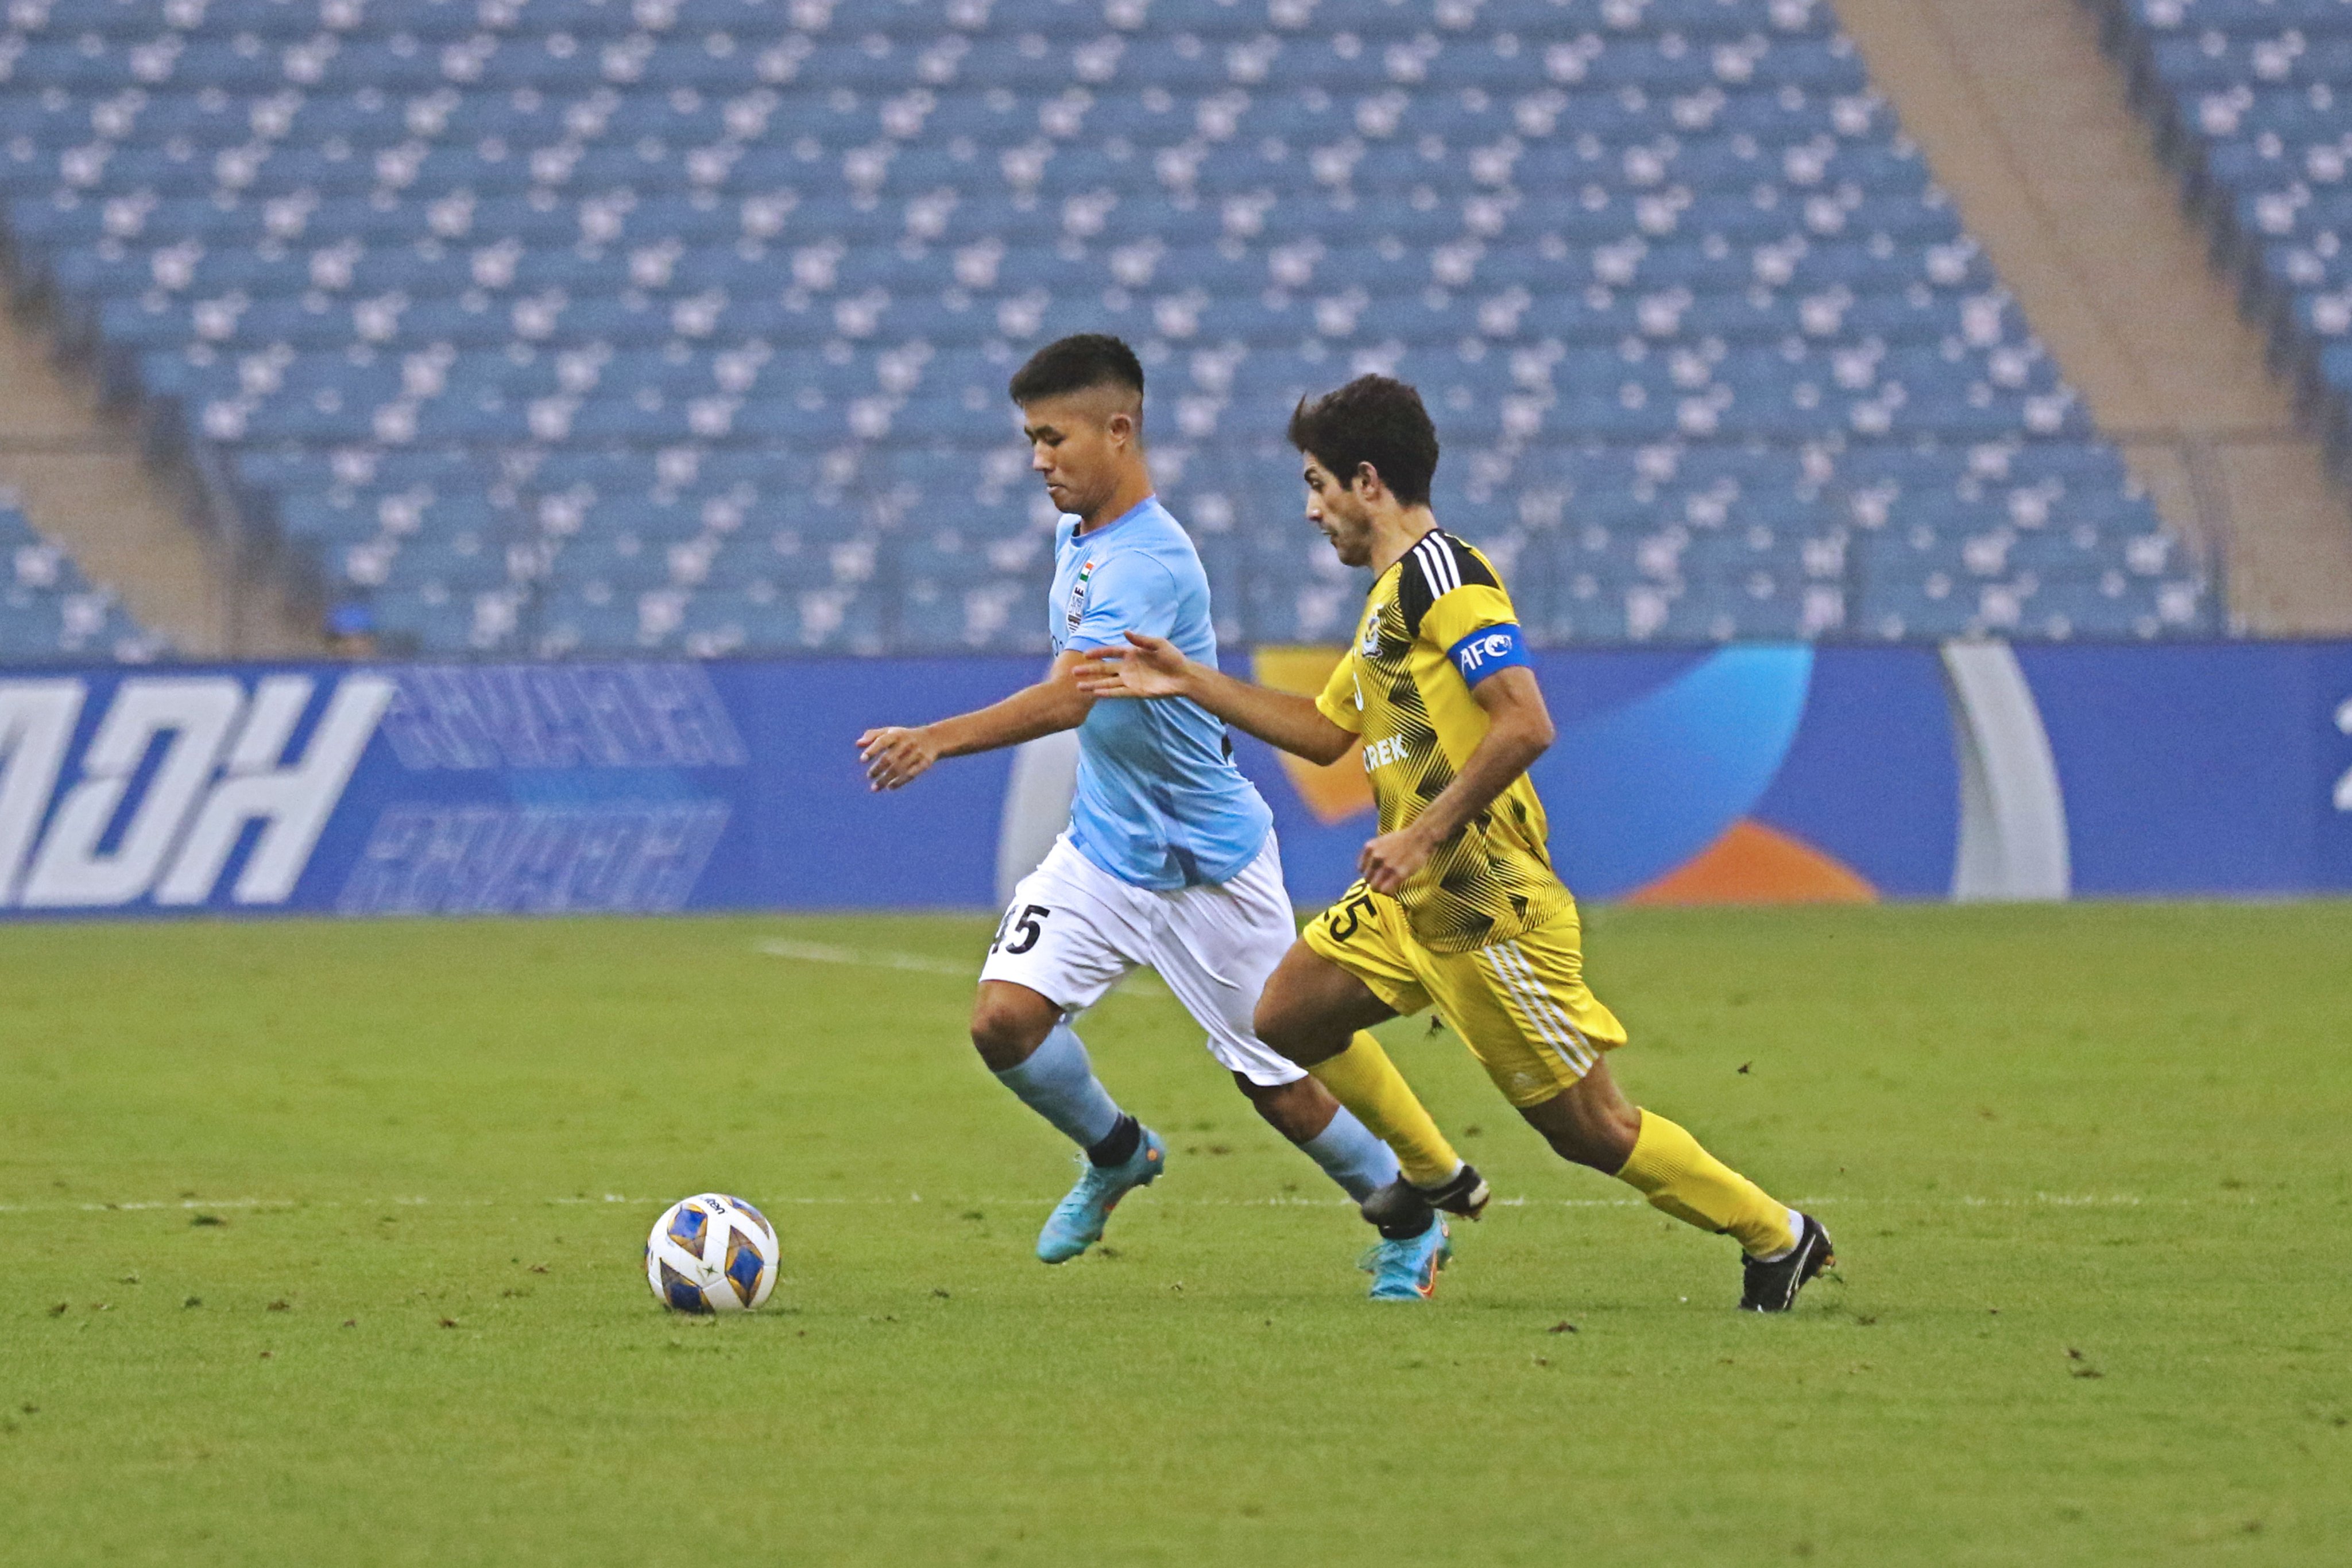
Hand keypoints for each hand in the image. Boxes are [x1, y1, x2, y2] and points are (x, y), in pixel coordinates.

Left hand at [857, 725, 939, 790]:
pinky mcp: (925, 763)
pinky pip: (910, 774)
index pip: (882, 741)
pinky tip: (889, 787)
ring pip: (898, 769)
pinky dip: (899, 782)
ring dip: (885, 779)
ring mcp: (917, 753)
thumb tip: (858, 744)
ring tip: (874, 787)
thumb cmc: (905, 737)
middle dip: (877, 769)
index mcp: (897, 734)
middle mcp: (907, 743)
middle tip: (870, 776)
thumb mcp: (890, 732)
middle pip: (889, 758)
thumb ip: (873, 736)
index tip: (862, 760)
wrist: (933, 739)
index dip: (872, 750)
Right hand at [1072, 631, 1192, 698]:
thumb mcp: (1158, 644)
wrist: (1184, 676)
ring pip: (1107, 683)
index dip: (1098, 653)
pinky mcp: (1136, 691)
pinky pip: (1118, 692)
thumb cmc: (1173, 658)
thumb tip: (1124, 632)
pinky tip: (1096, 692)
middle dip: (1089, 670)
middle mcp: (1128, 667)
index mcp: (1131, 653)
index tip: (1085, 654)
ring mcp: (1130, 680)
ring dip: (1093, 684)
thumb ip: (1141, 640)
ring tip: (1079, 686)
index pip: (1111, 652)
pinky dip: (1107, 693)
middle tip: (1074, 671)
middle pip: (1104, 669)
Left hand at [1358, 823, 1438, 895]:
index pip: (1361, 869)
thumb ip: (1373, 853)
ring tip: (1390, 885)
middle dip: (1375, 881)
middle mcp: (1376, 857)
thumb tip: (1368, 868)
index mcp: (1370, 848)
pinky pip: (1386, 891)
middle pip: (1367, 879)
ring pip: (1375, 887)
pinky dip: (1389, 892)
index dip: (1370, 873)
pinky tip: (1394, 888)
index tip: (1377, 874)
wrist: (1420, 837)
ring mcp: (1387, 866)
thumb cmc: (1403, 839)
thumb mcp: (1382, 841)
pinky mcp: (1398, 874)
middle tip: (1385, 881)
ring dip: (1381, 888)